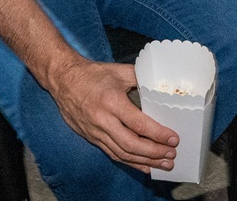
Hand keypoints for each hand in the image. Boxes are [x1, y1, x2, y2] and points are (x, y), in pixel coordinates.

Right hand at [47, 59, 178, 173]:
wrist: (64, 80)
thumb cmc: (93, 74)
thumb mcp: (119, 71)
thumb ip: (141, 78)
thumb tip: (161, 85)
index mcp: (112, 102)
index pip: (139, 124)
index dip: (158, 134)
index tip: (173, 139)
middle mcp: (103, 120)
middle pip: (131, 144)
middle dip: (154, 153)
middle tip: (171, 155)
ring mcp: (96, 131)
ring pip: (122, 153)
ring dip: (144, 161)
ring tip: (163, 164)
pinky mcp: (92, 138)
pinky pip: (112, 154)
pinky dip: (129, 162)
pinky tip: (144, 166)